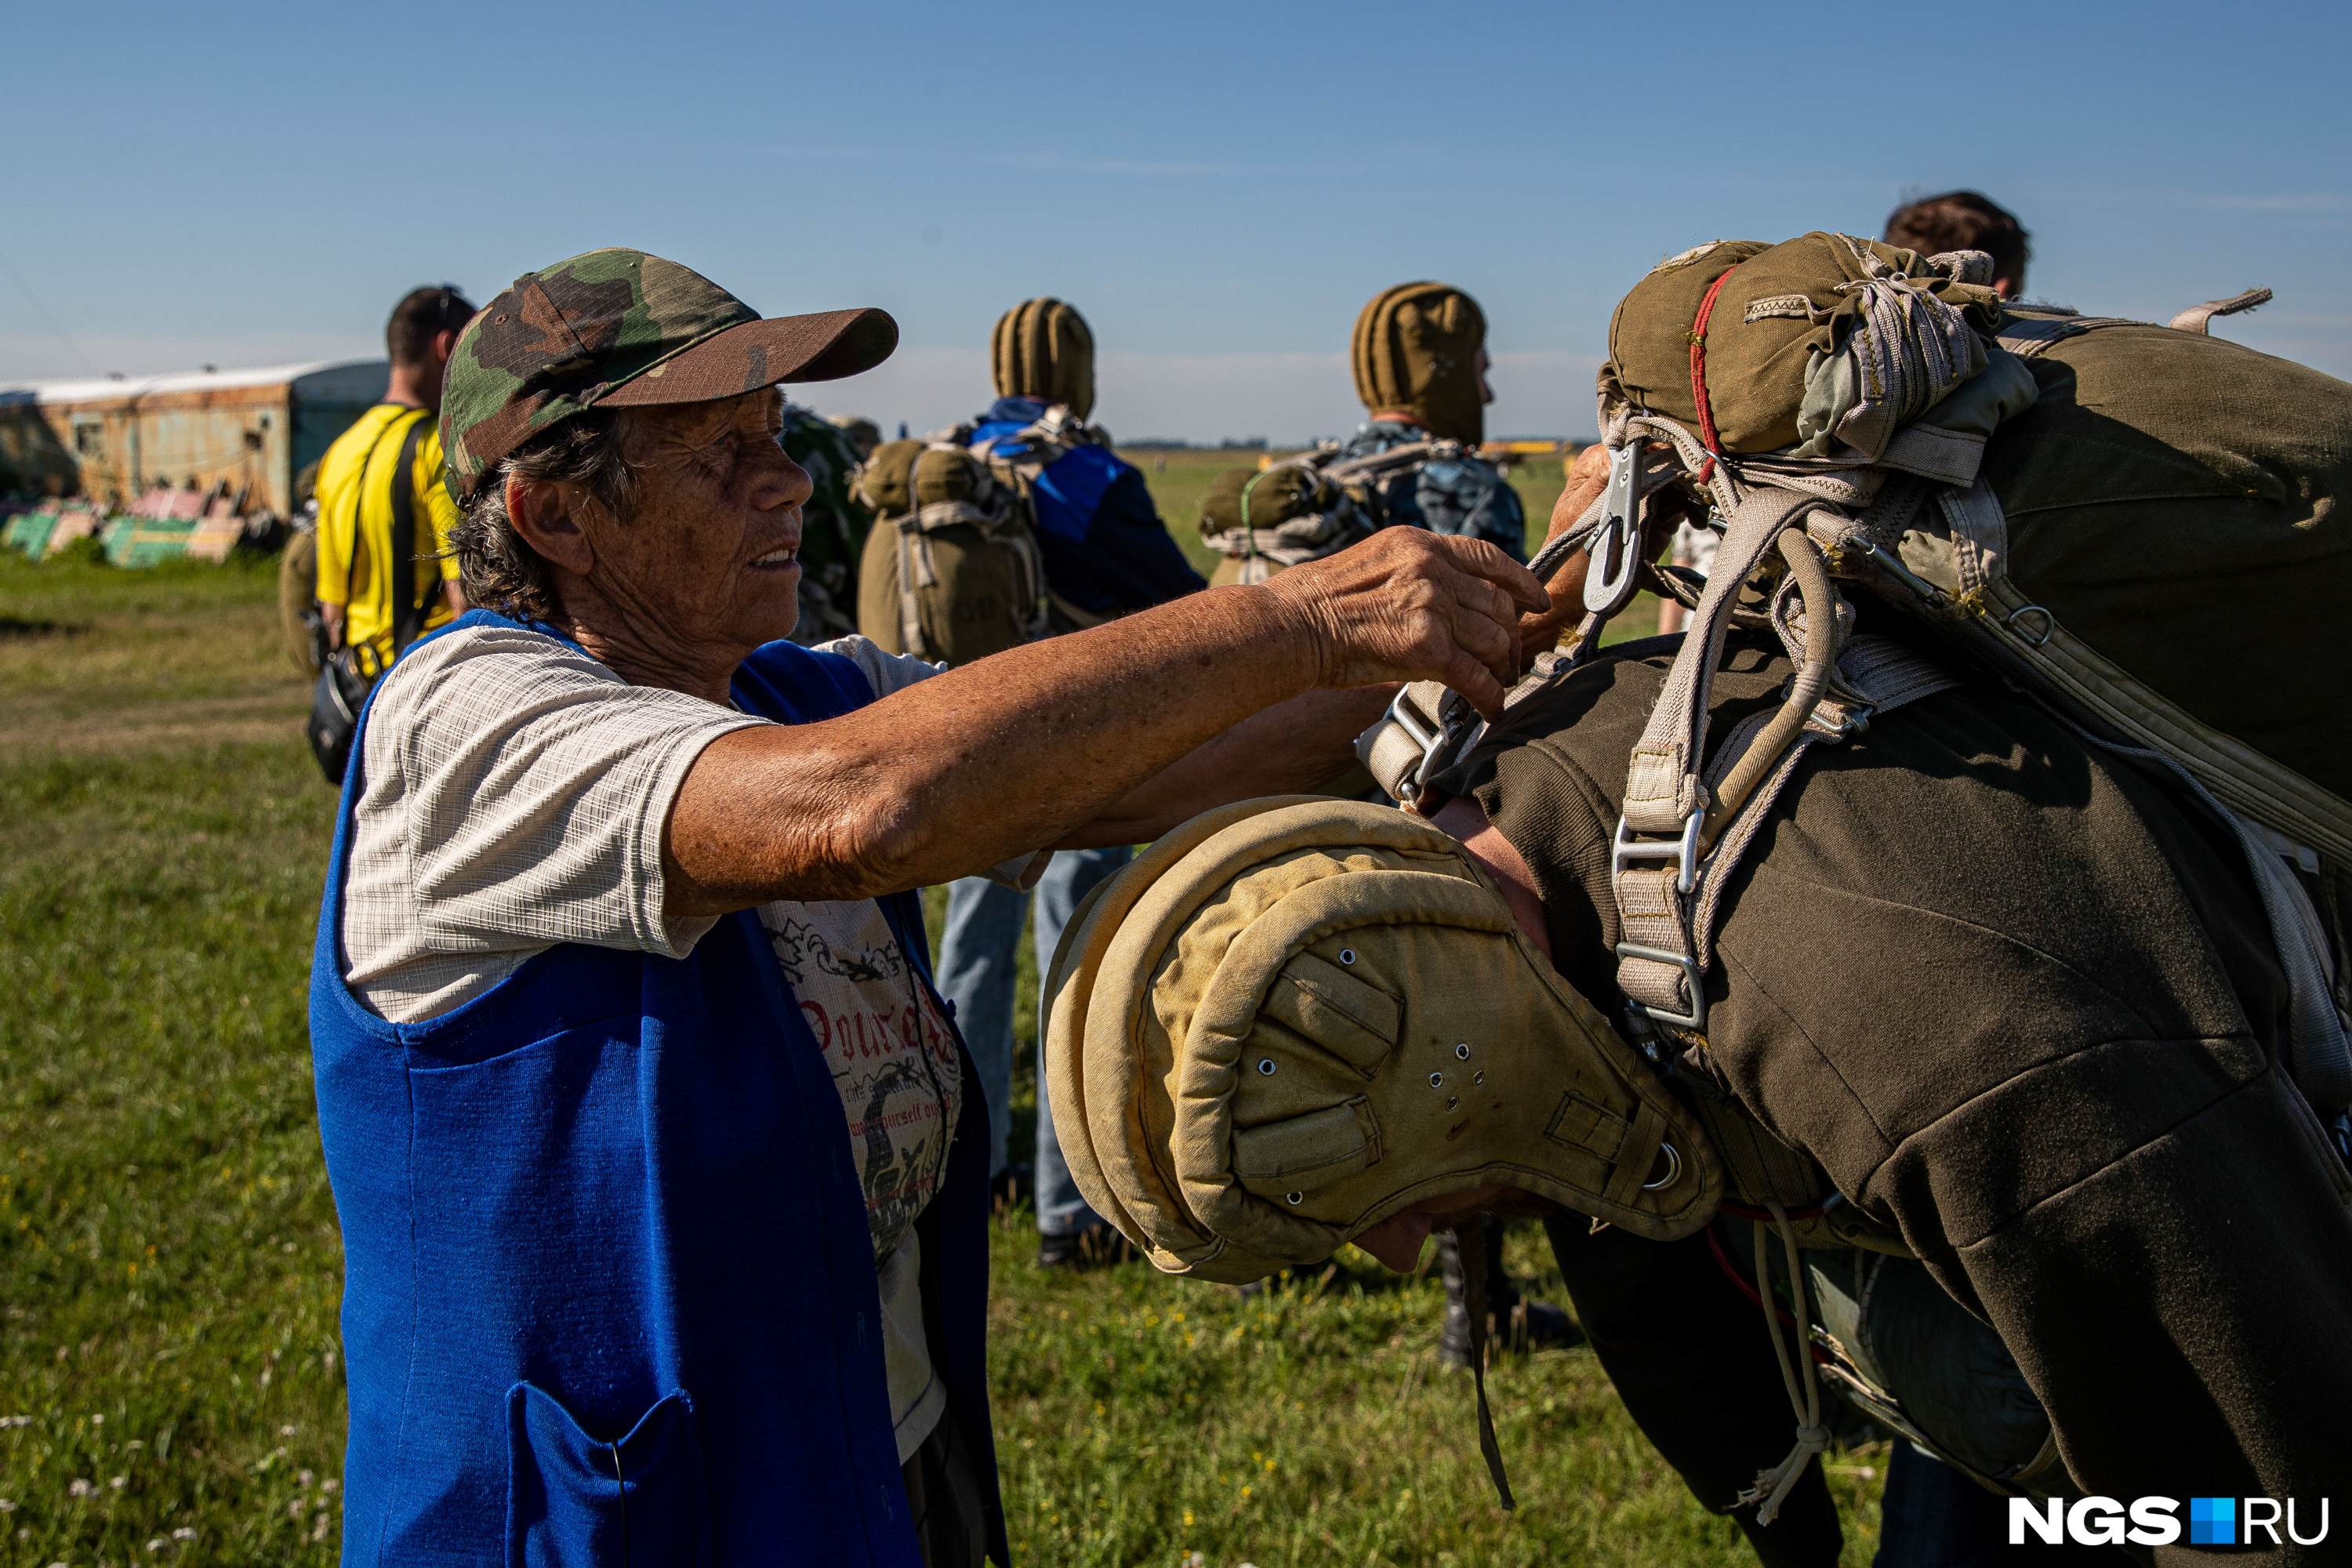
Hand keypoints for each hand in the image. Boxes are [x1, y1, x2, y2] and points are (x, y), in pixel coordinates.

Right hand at [1263, 528, 1548, 718]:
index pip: (1488, 557)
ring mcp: (1430, 606)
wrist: (1287, 626)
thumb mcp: (1369, 564)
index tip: (1536, 599)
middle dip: (1512, 636)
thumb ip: (1409, 573)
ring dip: (1503, 667)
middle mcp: (1430, 568)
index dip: (1521, 581)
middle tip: (1511, 659)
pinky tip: (1491, 710)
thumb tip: (1436, 600)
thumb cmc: (1311, 601)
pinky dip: (1490, 696)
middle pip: (1497, 603)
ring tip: (1500, 685)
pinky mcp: (1426, 647)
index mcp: (1417, 544)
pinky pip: (1476, 675)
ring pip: (1494, 639)